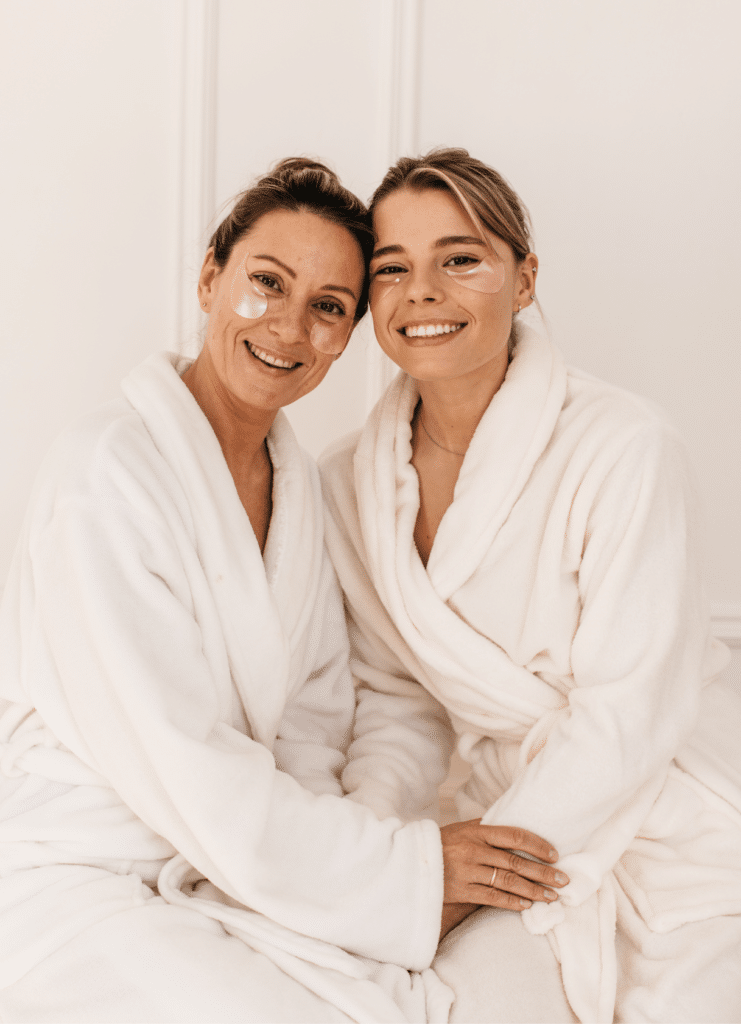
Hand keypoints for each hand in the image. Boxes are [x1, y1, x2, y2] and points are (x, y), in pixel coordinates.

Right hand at [440, 820, 568, 925]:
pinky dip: (512, 902)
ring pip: (507, 882)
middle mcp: (474, 850)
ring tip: (551, 896)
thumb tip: (514, 821)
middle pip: (515, 862)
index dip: (537, 845)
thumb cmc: (442, 843)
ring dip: (533, 890)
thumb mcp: (462, 828)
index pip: (514, 836)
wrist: (411, 862)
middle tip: (563, 880)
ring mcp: (467, 872)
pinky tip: (527, 905)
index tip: (555, 855)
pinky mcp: (461, 891)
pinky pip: (492, 898)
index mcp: (476, 832)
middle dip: (543, 872)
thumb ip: (486, 827)